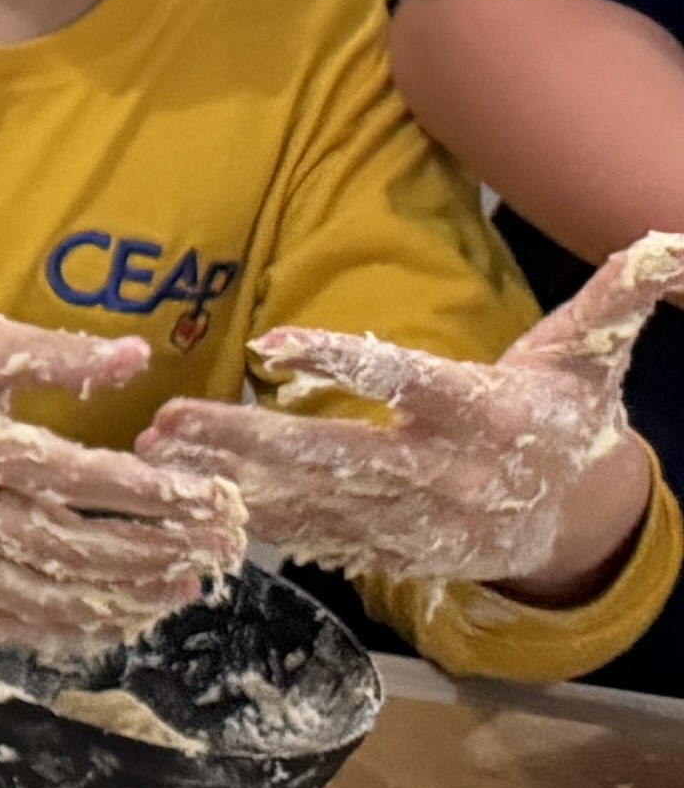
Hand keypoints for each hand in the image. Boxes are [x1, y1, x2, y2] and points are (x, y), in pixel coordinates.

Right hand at [0, 313, 249, 657]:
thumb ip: (53, 354)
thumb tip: (139, 355)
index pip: (65, 476)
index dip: (143, 491)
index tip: (208, 497)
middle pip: (60, 545)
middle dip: (148, 551)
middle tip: (214, 549)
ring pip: (33, 594)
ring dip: (115, 598)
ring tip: (180, 588)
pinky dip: (57, 631)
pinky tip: (112, 623)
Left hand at [138, 229, 683, 585]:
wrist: (574, 517)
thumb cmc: (567, 415)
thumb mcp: (591, 352)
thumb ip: (620, 296)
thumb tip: (674, 238)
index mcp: (483, 416)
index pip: (406, 383)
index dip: (343, 363)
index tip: (275, 344)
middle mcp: (441, 475)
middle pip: (332, 457)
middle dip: (245, 442)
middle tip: (166, 421)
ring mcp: (409, 521)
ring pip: (307, 502)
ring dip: (228, 482)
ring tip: (156, 458)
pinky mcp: (386, 549)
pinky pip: (312, 539)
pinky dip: (253, 526)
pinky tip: (190, 509)